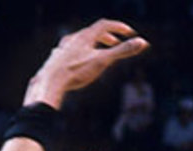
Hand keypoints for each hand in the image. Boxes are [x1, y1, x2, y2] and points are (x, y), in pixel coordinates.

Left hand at [26, 19, 148, 107]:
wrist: (49, 83)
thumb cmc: (76, 71)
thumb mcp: (103, 61)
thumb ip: (123, 51)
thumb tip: (143, 42)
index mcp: (85, 36)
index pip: (104, 24)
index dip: (118, 27)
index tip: (129, 33)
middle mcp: (72, 39)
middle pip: (92, 33)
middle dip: (106, 37)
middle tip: (116, 44)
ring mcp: (62, 49)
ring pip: (79, 42)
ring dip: (92, 45)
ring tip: (98, 54)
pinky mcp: (55, 60)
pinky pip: (69, 52)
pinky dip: (79, 54)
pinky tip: (77, 64)